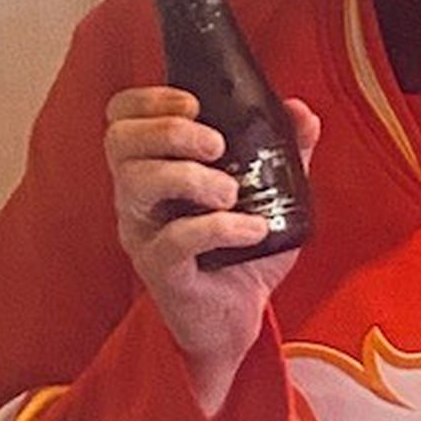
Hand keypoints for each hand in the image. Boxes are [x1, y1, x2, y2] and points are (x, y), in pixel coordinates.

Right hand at [104, 86, 320, 415]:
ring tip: (232, 193)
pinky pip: (176, 239)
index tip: (194, 101)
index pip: (122, 117)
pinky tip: (251, 228)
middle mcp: (138, 196)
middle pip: (121, 141)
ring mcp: (144, 233)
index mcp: (156, 167)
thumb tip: (300, 110)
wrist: (239, 321)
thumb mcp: (271, 193)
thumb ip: (286, 150)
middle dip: (169, 131)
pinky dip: (220, 227)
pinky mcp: (161, 271)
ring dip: (191, 177)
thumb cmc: (243, 253)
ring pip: (138, 183)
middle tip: (216, 146)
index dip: (149, 100)